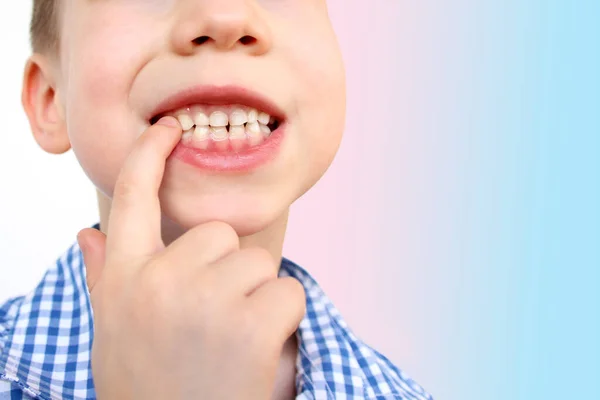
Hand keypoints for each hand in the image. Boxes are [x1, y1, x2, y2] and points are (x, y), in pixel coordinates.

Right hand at [77, 116, 305, 398]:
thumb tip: (88, 234)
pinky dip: (284, 318)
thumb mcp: (112, 331)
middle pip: (219, 235)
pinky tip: (257, 350)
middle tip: (212, 320)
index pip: (132, 198)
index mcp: (124, 279)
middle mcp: (160, 281)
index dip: (149, 157)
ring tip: (232, 339)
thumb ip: (104, 277)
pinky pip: (289, 290)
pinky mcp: (250, 323)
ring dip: (256, 296)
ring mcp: (205, 300)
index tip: (168, 130)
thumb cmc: (147, 386)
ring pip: (259, 262)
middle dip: (226, 270)